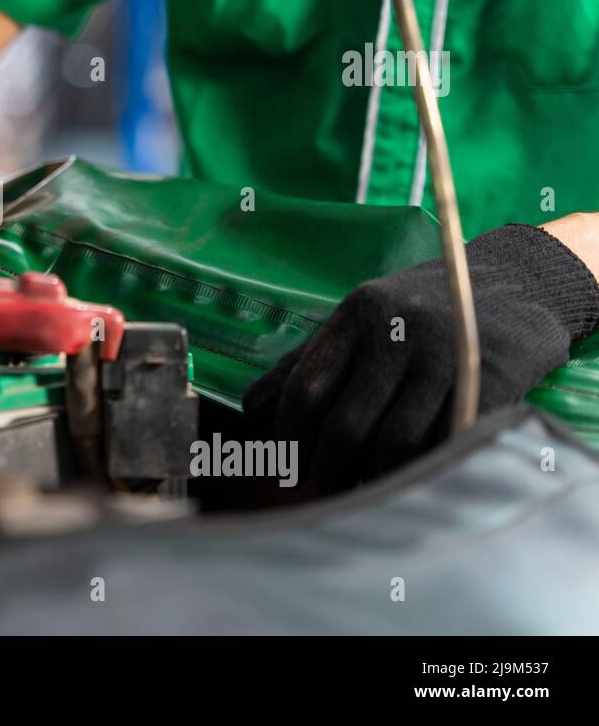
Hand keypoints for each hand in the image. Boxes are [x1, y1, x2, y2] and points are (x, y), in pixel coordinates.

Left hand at [243, 224, 598, 490]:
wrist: (516, 284)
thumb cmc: (418, 313)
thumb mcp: (360, 322)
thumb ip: (307, 363)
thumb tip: (254, 414)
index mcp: (356, 315)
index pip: (306, 390)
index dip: (289, 437)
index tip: (286, 460)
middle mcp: (397, 332)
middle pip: (346, 425)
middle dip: (327, 467)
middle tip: (324, 483)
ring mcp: (445, 357)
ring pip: (395, 442)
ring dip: (372, 477)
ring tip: (362, 486)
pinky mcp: (490, 382)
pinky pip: (444, 443)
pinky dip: (419, 469)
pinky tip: (406, 475)